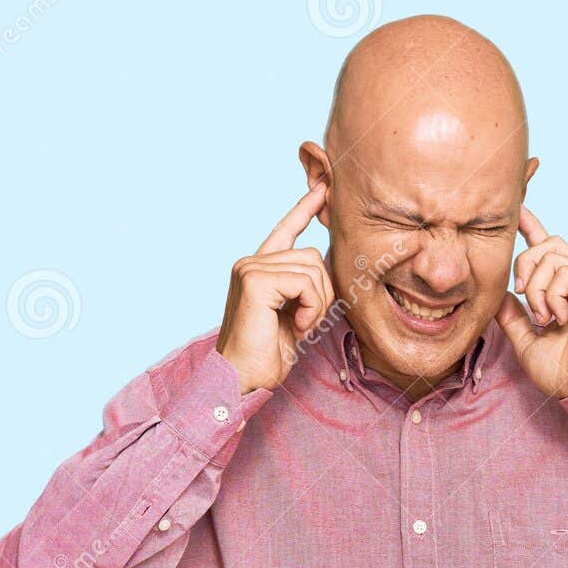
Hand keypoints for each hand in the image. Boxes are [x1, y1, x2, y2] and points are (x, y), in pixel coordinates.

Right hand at [216, 183, 334, 393]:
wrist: (242, 378)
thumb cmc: (267, 354)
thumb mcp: (294, 315)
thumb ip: (304, 287)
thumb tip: (325, 265)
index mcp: (257, 269)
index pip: (284, 231)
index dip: (304, 209)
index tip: (324, 189)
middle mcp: (249, 262)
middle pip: (312, 255)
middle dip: (321, 292)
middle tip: (306, 321)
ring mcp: (249, 268)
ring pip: (312, 268)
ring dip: (316, 303)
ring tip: (299, 325)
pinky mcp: (254, 281)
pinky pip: (305, 283)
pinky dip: (310, 307)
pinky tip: (296, 325)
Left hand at [493, 207, 567, 397]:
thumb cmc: (561, 372)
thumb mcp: (526, 341)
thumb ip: (512, 317)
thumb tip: (502, 295)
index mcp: (566, 293)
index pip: (548, 252)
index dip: (534, 228)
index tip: (520, 211)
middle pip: (547, 244)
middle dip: (524, 264)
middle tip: (522, 293)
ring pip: (551, 256)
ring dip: (537, 288)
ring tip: (544, 317)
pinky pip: (565, 272)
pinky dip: (553, 295)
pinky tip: (560, 317)